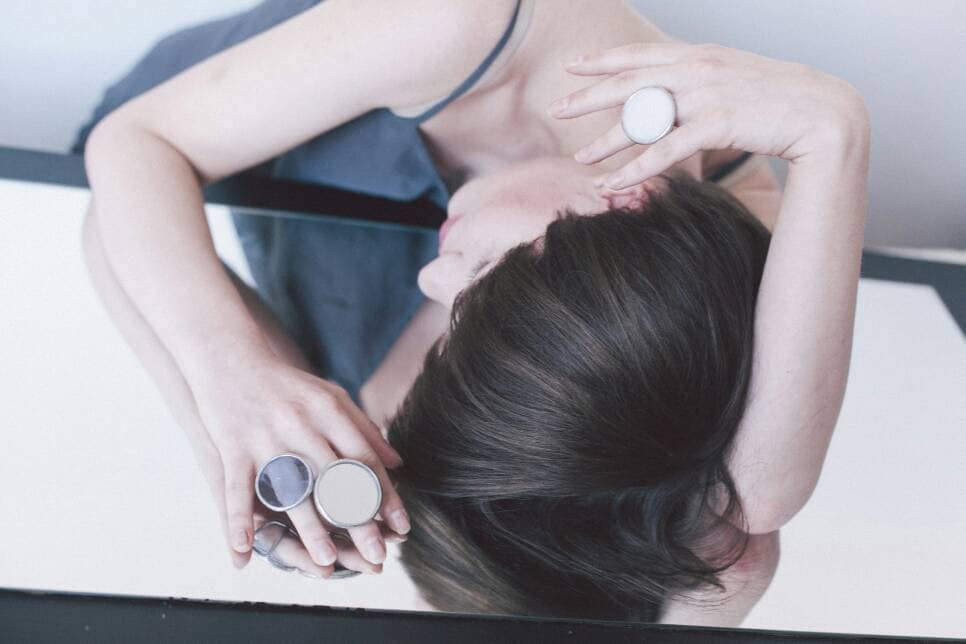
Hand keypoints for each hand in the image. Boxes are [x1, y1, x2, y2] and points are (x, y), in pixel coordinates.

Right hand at [189, 348, 408, 576]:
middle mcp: (302, 425)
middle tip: (377, 556)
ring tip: (326, 564)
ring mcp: (267, 437)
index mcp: (330, 411)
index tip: (401, 527)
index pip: (364, 459)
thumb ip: (364, 429)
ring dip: (309, 530)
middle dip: (358, 521)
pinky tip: (244, 556)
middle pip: (336, 481)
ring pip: (292, 491)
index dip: (386, 495)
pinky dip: (238, 524)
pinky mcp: (233, 446)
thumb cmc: (287, 384)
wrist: (228, 355)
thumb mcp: (332, 396)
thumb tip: (397, 464)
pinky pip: (237, 492)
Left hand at [548, 42, 868, 188]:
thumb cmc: (778, 99)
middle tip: (556, 108)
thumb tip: (672, 95)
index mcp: (699, 55)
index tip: (574, 68)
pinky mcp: (717, 124)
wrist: (823, 110)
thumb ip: (699, 84)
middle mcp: (697, 69)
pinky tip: (614, 182)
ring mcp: (706, 95)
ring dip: (606, 142)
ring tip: (580, 160)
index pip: (640, 55)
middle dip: (588, 97)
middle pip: (629, 83)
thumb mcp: (732, 79)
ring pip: (642, 120)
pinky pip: (665, 151)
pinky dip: (635, 169)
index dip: (603, 61)